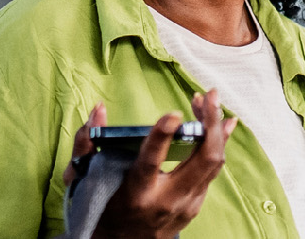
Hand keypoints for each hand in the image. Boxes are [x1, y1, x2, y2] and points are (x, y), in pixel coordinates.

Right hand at [72, 91, 237, 238]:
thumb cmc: (103, 208)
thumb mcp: (85, 179)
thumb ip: (87, 143)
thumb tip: (100, 109)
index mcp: (137, 193)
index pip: (152, 163)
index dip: (163, 136)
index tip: (173, 113)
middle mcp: (166, 200)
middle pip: (201, 160)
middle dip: (210, 124)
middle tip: (210, 96)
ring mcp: (186, 204)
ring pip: (214, 163)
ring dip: (216, 129)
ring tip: (212, 102)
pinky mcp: (195, 204)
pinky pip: (213, 171)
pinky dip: (217, 145)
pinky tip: (220, 124)